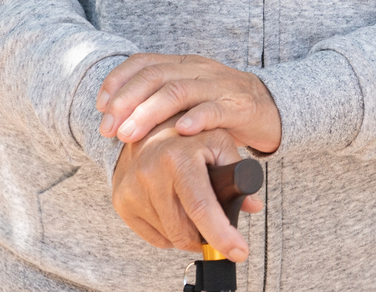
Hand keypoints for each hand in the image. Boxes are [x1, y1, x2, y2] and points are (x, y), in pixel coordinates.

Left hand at [98, 54, 282, 153]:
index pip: (144, 62)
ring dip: (149, 113)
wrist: (272, 108)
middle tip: (108, 129)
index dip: (118, 80)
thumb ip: (159, 103)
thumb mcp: (188, 98)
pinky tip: (180, 132)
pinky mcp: (239, 106)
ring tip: (128, 134)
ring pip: (178, 91)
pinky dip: (196, 118)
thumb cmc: (221, 107)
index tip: (100, 106)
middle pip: (155, 77)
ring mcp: (219, 86)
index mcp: (183, 65)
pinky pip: (215, 109)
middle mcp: (198, 70)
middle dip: (126, 102)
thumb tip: (115, 120)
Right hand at [110, 125, 263, 259]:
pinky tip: (176, 211)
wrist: (144, 123)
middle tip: (218, 230)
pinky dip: (170, 233)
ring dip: (188, 234)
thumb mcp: (219, 142)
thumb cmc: (189, 134)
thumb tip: (253, 205)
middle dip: (206, 238)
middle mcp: (150, 173)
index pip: (202, 207)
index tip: (239, 253)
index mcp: (178, 157)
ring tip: (195, 212)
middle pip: (184, 230)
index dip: (222, 234)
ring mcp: (132, 189)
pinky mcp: (121, 201)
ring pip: (170, 236)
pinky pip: (153, 236)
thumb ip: (239, 174)